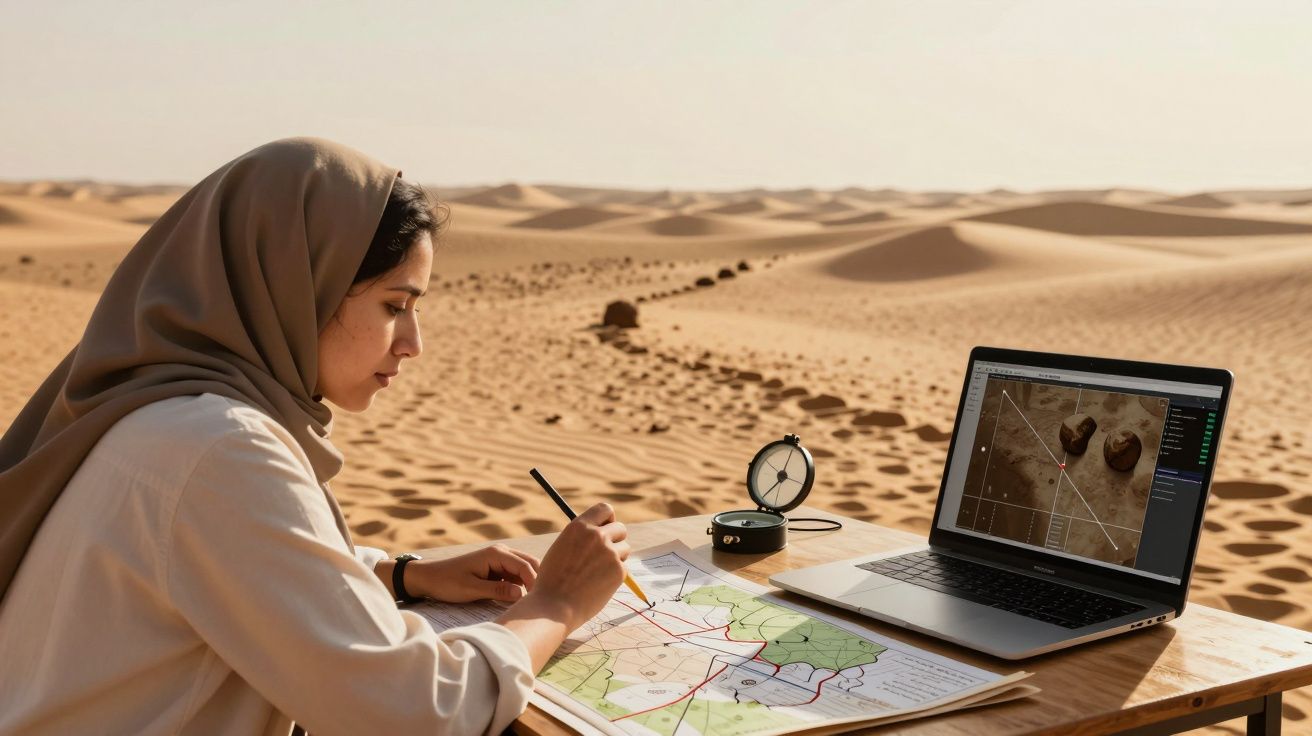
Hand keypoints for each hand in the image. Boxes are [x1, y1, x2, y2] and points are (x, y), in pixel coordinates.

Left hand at [406, 544, 539, 603]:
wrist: (428, 578)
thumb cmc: (447, 582)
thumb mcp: (472, 590)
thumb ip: (497, 591)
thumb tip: (521, 595)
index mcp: (496, 554)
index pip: (525, 566)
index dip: (535, 583)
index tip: (539, 601)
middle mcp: (501, 552)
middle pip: (530, 564)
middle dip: (536, 580)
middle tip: (541, 601)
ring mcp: (499, 559)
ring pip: (524, 570)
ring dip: (528, 583)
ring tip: (533, 602)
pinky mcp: (496, 568)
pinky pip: (514, 575)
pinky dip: (519, 585)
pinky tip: (520, 599)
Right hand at [515, 503, 629, 630]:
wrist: (554, 606)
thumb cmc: (553, 580)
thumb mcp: (562, 548)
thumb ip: (582, 537)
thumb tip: (602, 531)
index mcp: (579, 526)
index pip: (605, 509)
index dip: (608, 519)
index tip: (606, 528)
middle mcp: (596, 535)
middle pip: (620, 528)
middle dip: (616, 539)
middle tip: (605, 554)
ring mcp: (609, 553)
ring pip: (624, 549)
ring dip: (616, 558)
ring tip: (596, 573)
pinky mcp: (619, 571)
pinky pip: (624, 568)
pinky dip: (615, 576)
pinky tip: (598, 585)